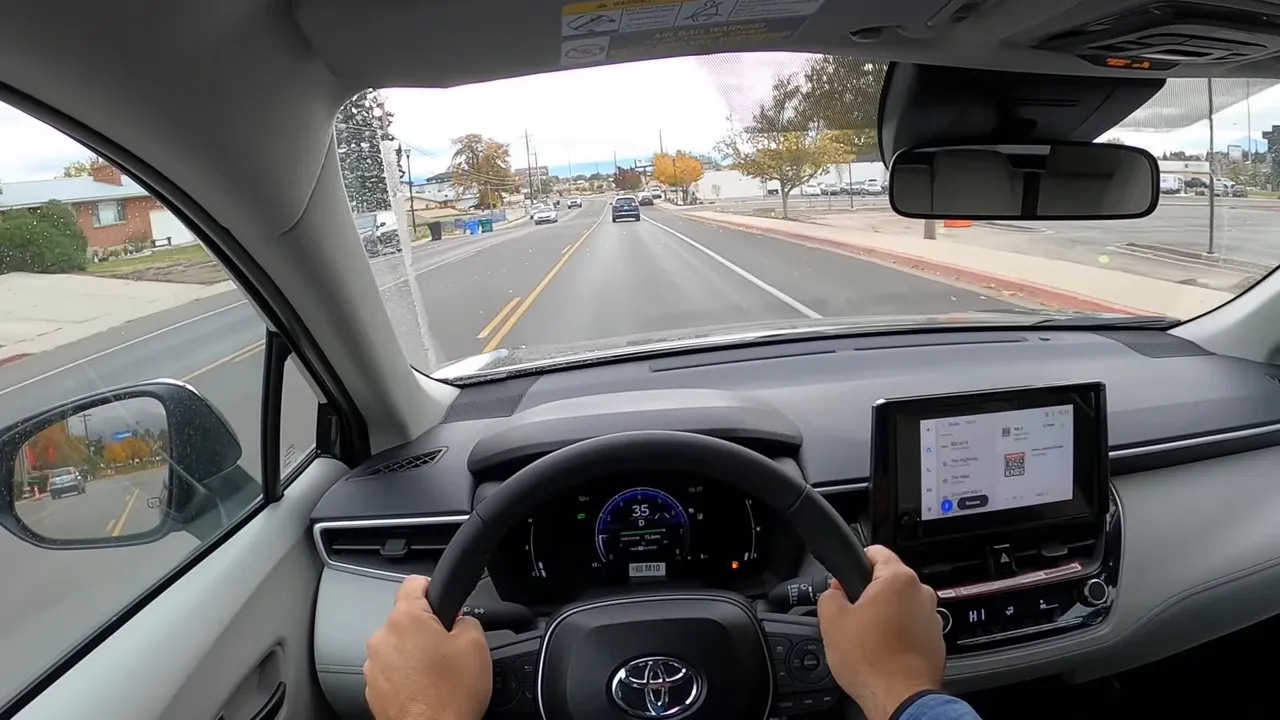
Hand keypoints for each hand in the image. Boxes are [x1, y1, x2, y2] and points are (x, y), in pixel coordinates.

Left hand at [363, 575, 491, 719]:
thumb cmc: (448, 697)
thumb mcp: (476, 644)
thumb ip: (468, 619)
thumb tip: (460, 621)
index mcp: (406, 619)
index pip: (414, 582)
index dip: (433, 587)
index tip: (442, 598)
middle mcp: (382, 639)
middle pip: (406, 619)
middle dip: (427, 628)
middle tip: (449, 647)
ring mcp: (374, 666)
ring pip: (398, 646)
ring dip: (415, 653)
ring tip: (438, 673)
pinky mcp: (373, 689)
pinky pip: (392, 671)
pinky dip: (406, 675)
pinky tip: (426, 688)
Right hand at [817, 546, 944, 719]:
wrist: (898, 698)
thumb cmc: (871, 661)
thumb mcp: (831, 621)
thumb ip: (829, 595)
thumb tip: (835, 592)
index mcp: (898, 579)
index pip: (876, 551)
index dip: (855, 561)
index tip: (846, 576)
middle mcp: (921, 593)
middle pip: (888, 581)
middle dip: (869, 594)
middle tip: (850, 614)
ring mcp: (932, 617)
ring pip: (901, 605)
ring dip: (885, 615)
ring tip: (867, 638)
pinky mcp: (936, 640)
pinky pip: (912, 627)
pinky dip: (898, 634)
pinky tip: (882, 650)